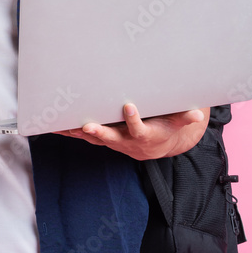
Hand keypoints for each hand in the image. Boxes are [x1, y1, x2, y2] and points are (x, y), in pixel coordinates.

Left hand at [54, 104, 208, 160]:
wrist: (157, 145)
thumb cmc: (167, 127)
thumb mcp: (178, 123)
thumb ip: (185, 117)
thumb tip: (198, 114)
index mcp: (144, 136)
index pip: (139, 129)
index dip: (134, 120)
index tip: (129, 107)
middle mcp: (126, 141)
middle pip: (110, 137)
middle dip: (98, 132)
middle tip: (87, 125)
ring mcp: (112, 141)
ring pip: (93, 137)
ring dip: (77, 132)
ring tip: (61, 124)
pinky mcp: (102, 138)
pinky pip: (84, 135)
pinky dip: (70, 131)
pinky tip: (54, 124)